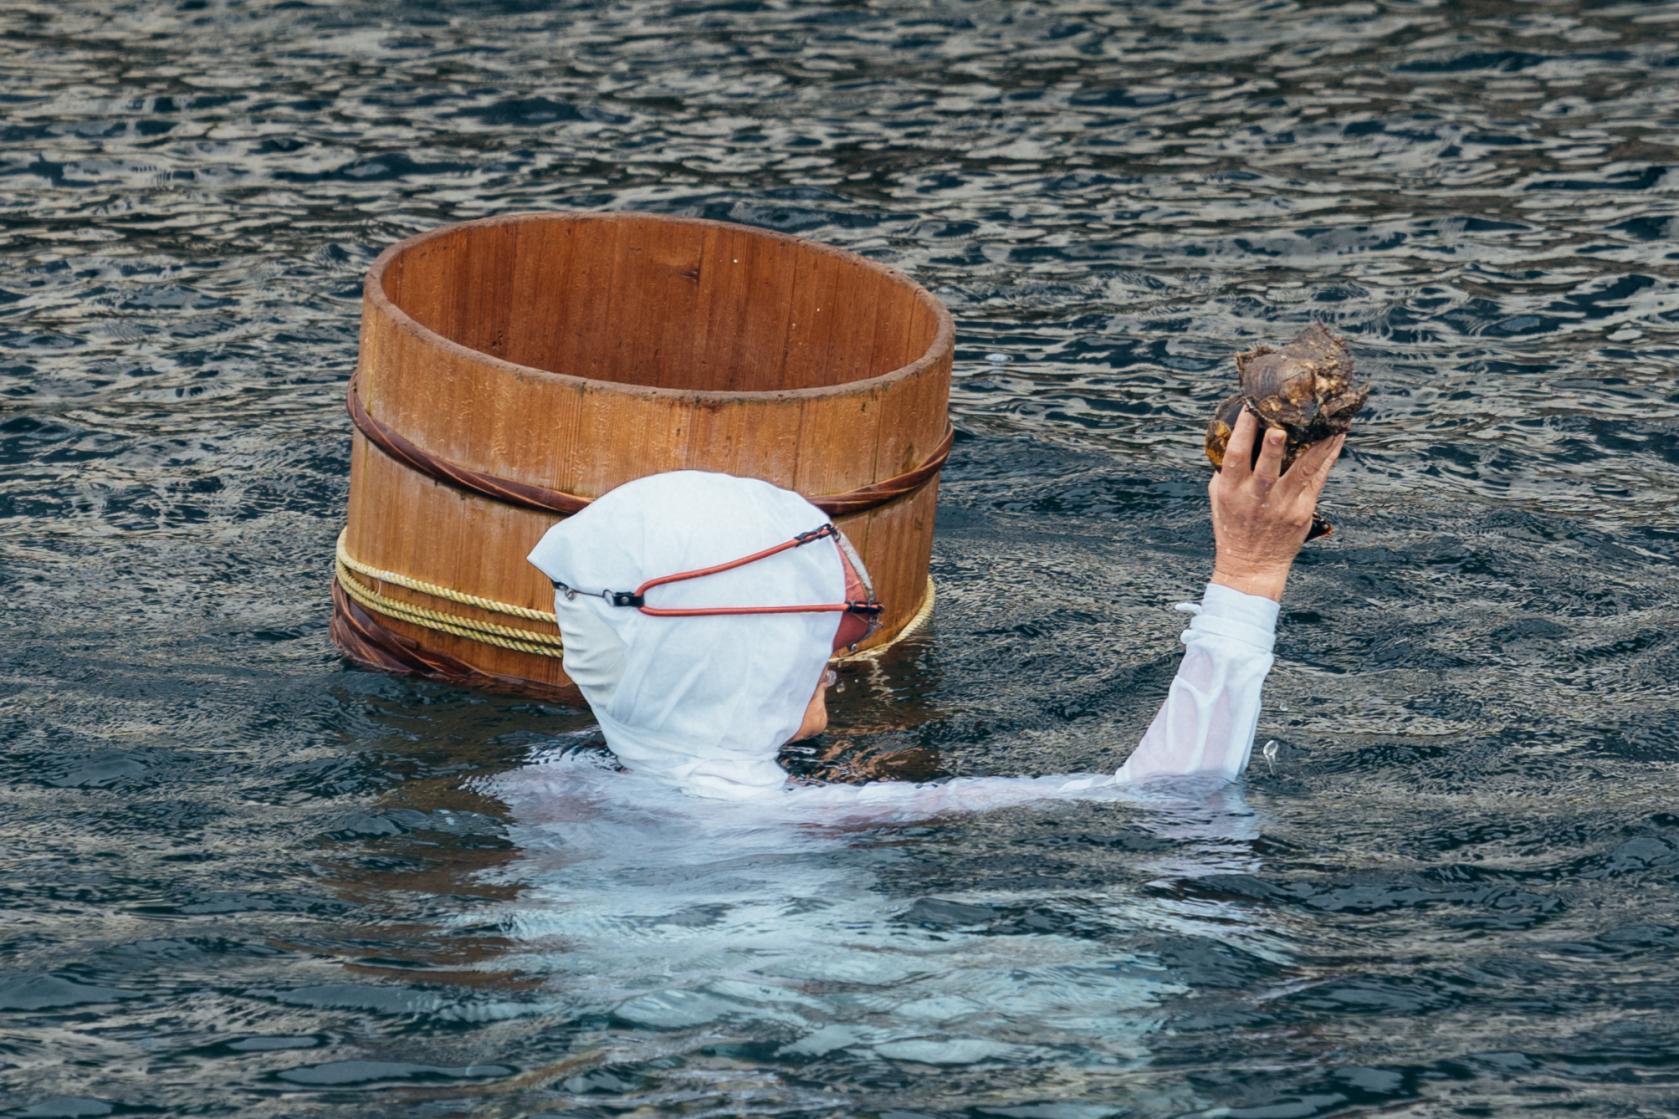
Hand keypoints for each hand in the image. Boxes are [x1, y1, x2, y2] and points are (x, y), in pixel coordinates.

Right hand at [1209, 409, 1345, 601]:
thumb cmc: (1233, 526)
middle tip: (1280, 428)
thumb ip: (1226, 470)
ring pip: (1302, 471)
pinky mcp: (1303, 511)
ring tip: (1330, 422)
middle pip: (1267, 469)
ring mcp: (1283, 505)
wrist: (1252, 565)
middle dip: (1273, 448)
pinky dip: (1328, 457)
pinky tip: (1337, 438)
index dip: (1243, 432)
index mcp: (1231, 491)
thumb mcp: (1219, 497)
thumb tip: (1237, 435)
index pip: (1236, 456)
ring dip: (1317, 446)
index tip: (1251, 408)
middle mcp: (1257, 498)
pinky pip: (1317, 479)